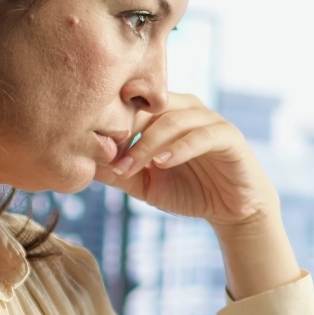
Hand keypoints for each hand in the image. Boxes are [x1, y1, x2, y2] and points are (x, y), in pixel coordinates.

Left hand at [96, 92, 277, 226]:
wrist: (231, 210)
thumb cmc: (189, 190)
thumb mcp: (145, 184)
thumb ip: (118, 173)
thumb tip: (82, 165)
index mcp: (166, 113)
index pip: (133, 104)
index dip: (112, 122)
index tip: (94, 146)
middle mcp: (187, 108)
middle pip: (149, 106)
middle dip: (126, 130)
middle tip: (108, 156)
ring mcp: (209, 120)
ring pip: (173, 120)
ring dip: (148, 144)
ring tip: (131, 166)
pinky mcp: (229, 136)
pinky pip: (202, 135)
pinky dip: (179, 148)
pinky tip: (162, 163)